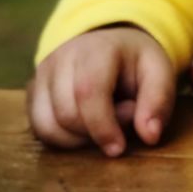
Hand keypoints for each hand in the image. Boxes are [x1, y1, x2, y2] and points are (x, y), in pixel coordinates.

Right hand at [27, 26, 175, 156]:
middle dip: (95, 132)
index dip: (102, 127)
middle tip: (121, 119)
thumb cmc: (135, 62)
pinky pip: (39, 128)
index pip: (88, 92)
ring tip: (102, 122)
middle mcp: (61, 57)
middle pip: (67, 114)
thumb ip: (158, 101)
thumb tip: (150, 136)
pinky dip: (62, 139)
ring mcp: (42, 73)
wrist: (110, 43)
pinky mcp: (33, 90)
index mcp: (96, 49)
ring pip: (48, 125)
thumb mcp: (159, 72)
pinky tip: (84, 128)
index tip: (119, 148)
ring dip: (77, 139)